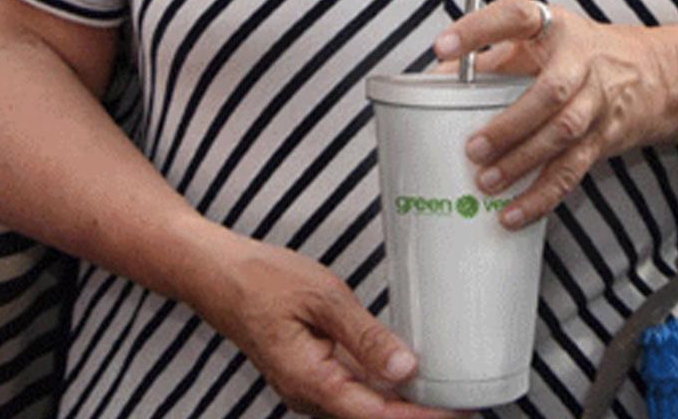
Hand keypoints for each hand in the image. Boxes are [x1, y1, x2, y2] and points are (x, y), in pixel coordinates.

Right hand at [188, 233, 463, 418]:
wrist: (212, 273)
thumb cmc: (257, 277)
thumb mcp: (319, 295)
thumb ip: (365, 335)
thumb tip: (407, 369)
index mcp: (312, 382)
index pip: (380, 416)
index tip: (463, 415)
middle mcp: (309, 396)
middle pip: (374, 418)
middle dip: (419, 415)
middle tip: (466, 405)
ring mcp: (307, 388)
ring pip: (363, 408)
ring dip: (401, 406)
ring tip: (445, 394)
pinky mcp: (307, 375)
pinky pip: (350, 392)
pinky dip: (381, 390)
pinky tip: (404, 376)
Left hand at [434, 0, 677, 228]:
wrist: (657, 76)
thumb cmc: (581, 52)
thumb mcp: (537, 39)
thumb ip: (490, 55)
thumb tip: (437, 77)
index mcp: (553, 27)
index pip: (514, 17)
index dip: (478, 30)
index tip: (443, 47)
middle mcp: (579, 62)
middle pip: (549, 92)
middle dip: (510, 123)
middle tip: (474, 147)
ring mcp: (595, 101)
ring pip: (562, 134)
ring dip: (522, 162)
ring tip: (487, 182)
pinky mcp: (603, 138)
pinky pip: (572, 170)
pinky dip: (542, 195)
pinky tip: (514, 212)